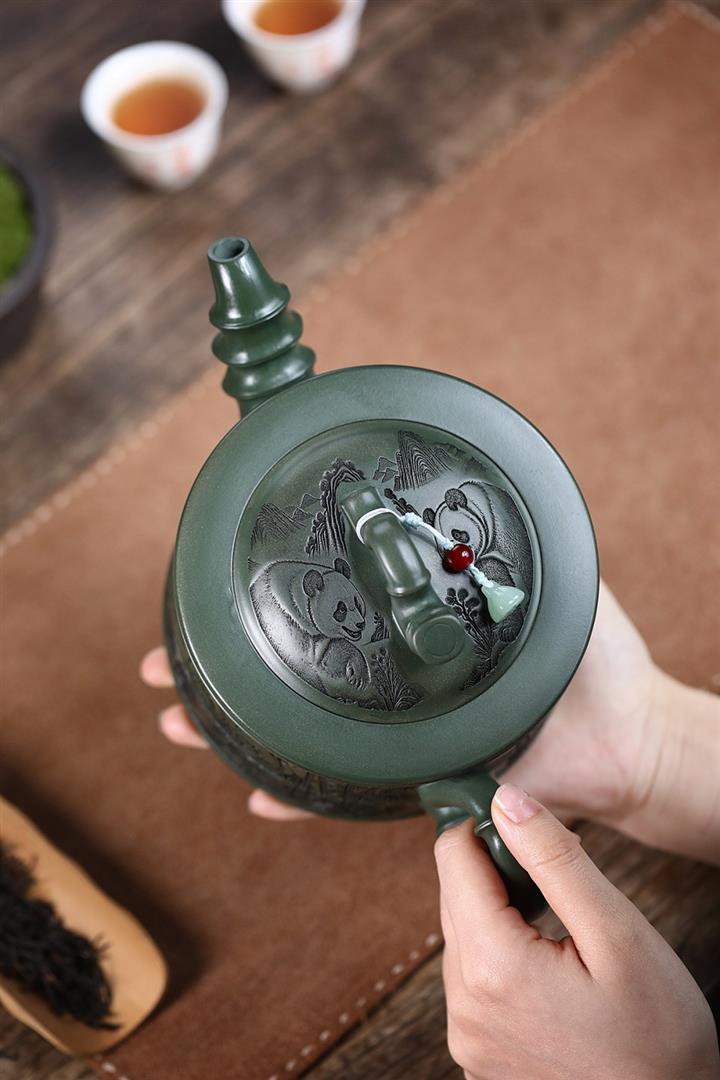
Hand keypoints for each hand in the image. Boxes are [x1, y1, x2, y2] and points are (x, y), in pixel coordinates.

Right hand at [140, 581, 661, 823]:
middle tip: (161, 663)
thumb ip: (518, 543)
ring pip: (299, 732)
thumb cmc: (597, 662)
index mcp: (411, 636)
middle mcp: (391, 684)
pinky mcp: (417, 781)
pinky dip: (303, 800)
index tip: (213, 592)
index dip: (270, 605)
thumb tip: (491, 481)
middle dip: (219, 669)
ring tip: (177, 722)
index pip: (328, 614)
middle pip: (292, 672)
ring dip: (233, 731)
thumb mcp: (553, 581)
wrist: (626, 737)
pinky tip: (258, 794)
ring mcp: (396, 734)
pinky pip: (348, 797)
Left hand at [436, 784, 718, 1079]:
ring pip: (460, 938)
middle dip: (492, 870)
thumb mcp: (617, 933)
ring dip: (495, 914)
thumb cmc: (657, 1037)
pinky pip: (470, 983)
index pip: (452, 857)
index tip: (517, 819)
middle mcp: (463, 1007)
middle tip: (550, 873)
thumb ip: (555, 858)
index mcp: (491, 967)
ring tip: (555, 924)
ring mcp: (467, 1039)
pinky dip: (497, 958)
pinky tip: (545, 966)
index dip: (481, 824)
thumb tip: (505, 799)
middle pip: (453, 897)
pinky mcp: (478, 1056)